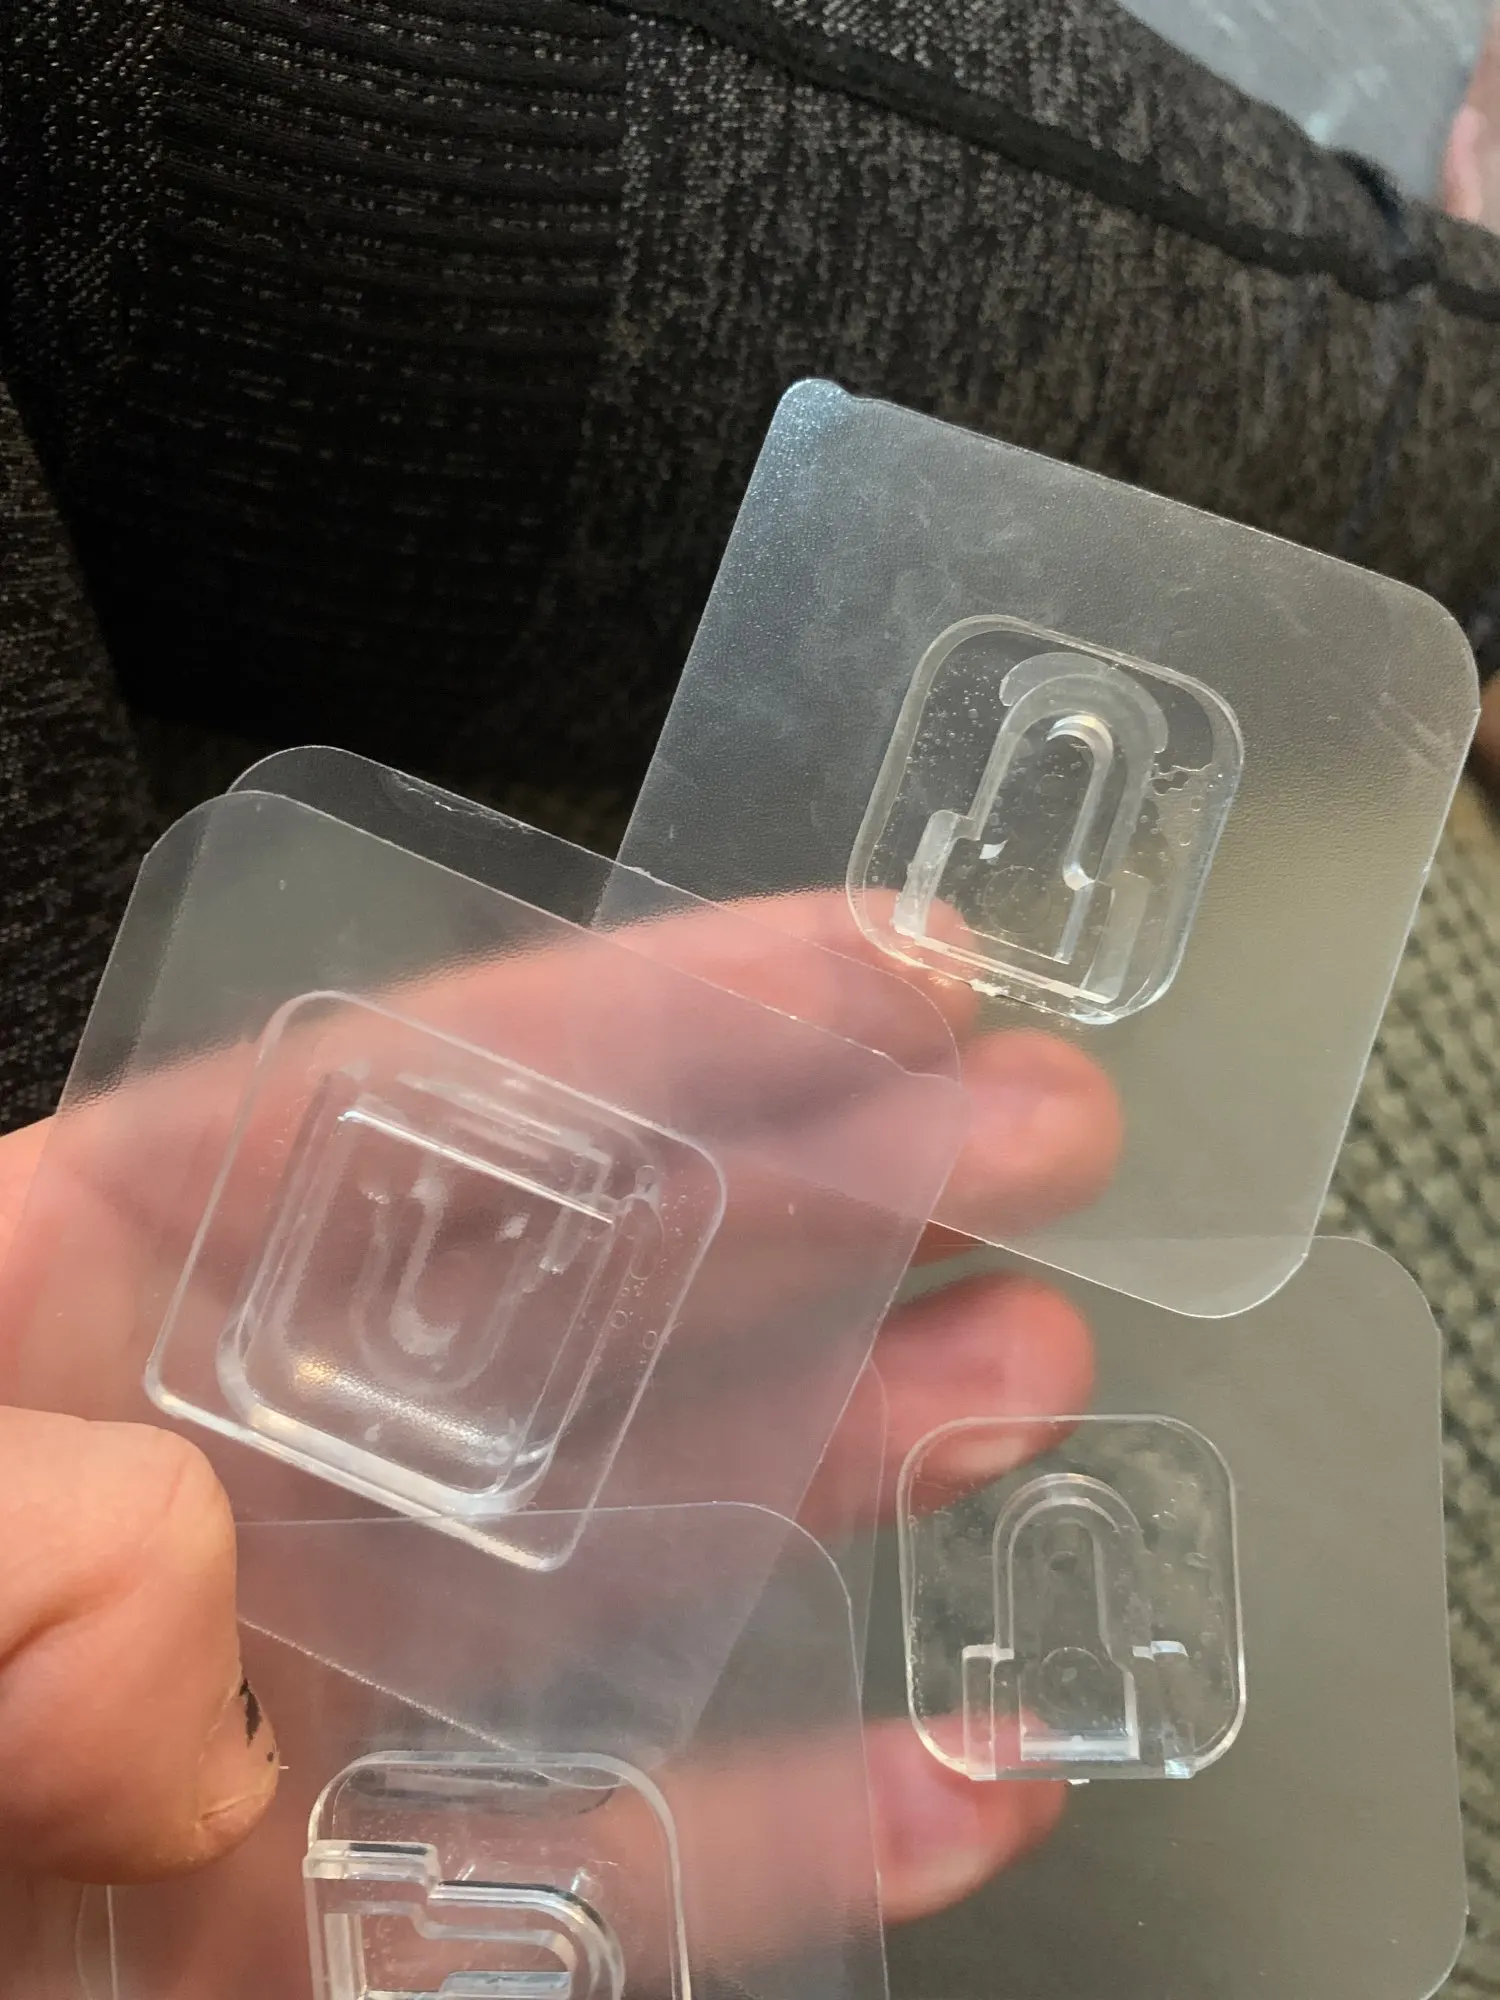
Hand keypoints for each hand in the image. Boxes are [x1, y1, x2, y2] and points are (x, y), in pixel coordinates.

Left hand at [0, 889, 1119, 1993]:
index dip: (661, 1019)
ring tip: (1022, 1375)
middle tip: (1030, 1126)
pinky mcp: (318, 1940)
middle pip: (559, 1301)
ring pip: (611, 1569)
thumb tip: (211, 1667)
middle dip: (812, 1199)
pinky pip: (584, 1886)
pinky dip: (787, 1835)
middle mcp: (209, 1487)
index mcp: (58, 1313)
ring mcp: (281, 1715)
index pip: (403, 1117)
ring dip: (838, 1469)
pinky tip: (962, 1764)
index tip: (880, 965)